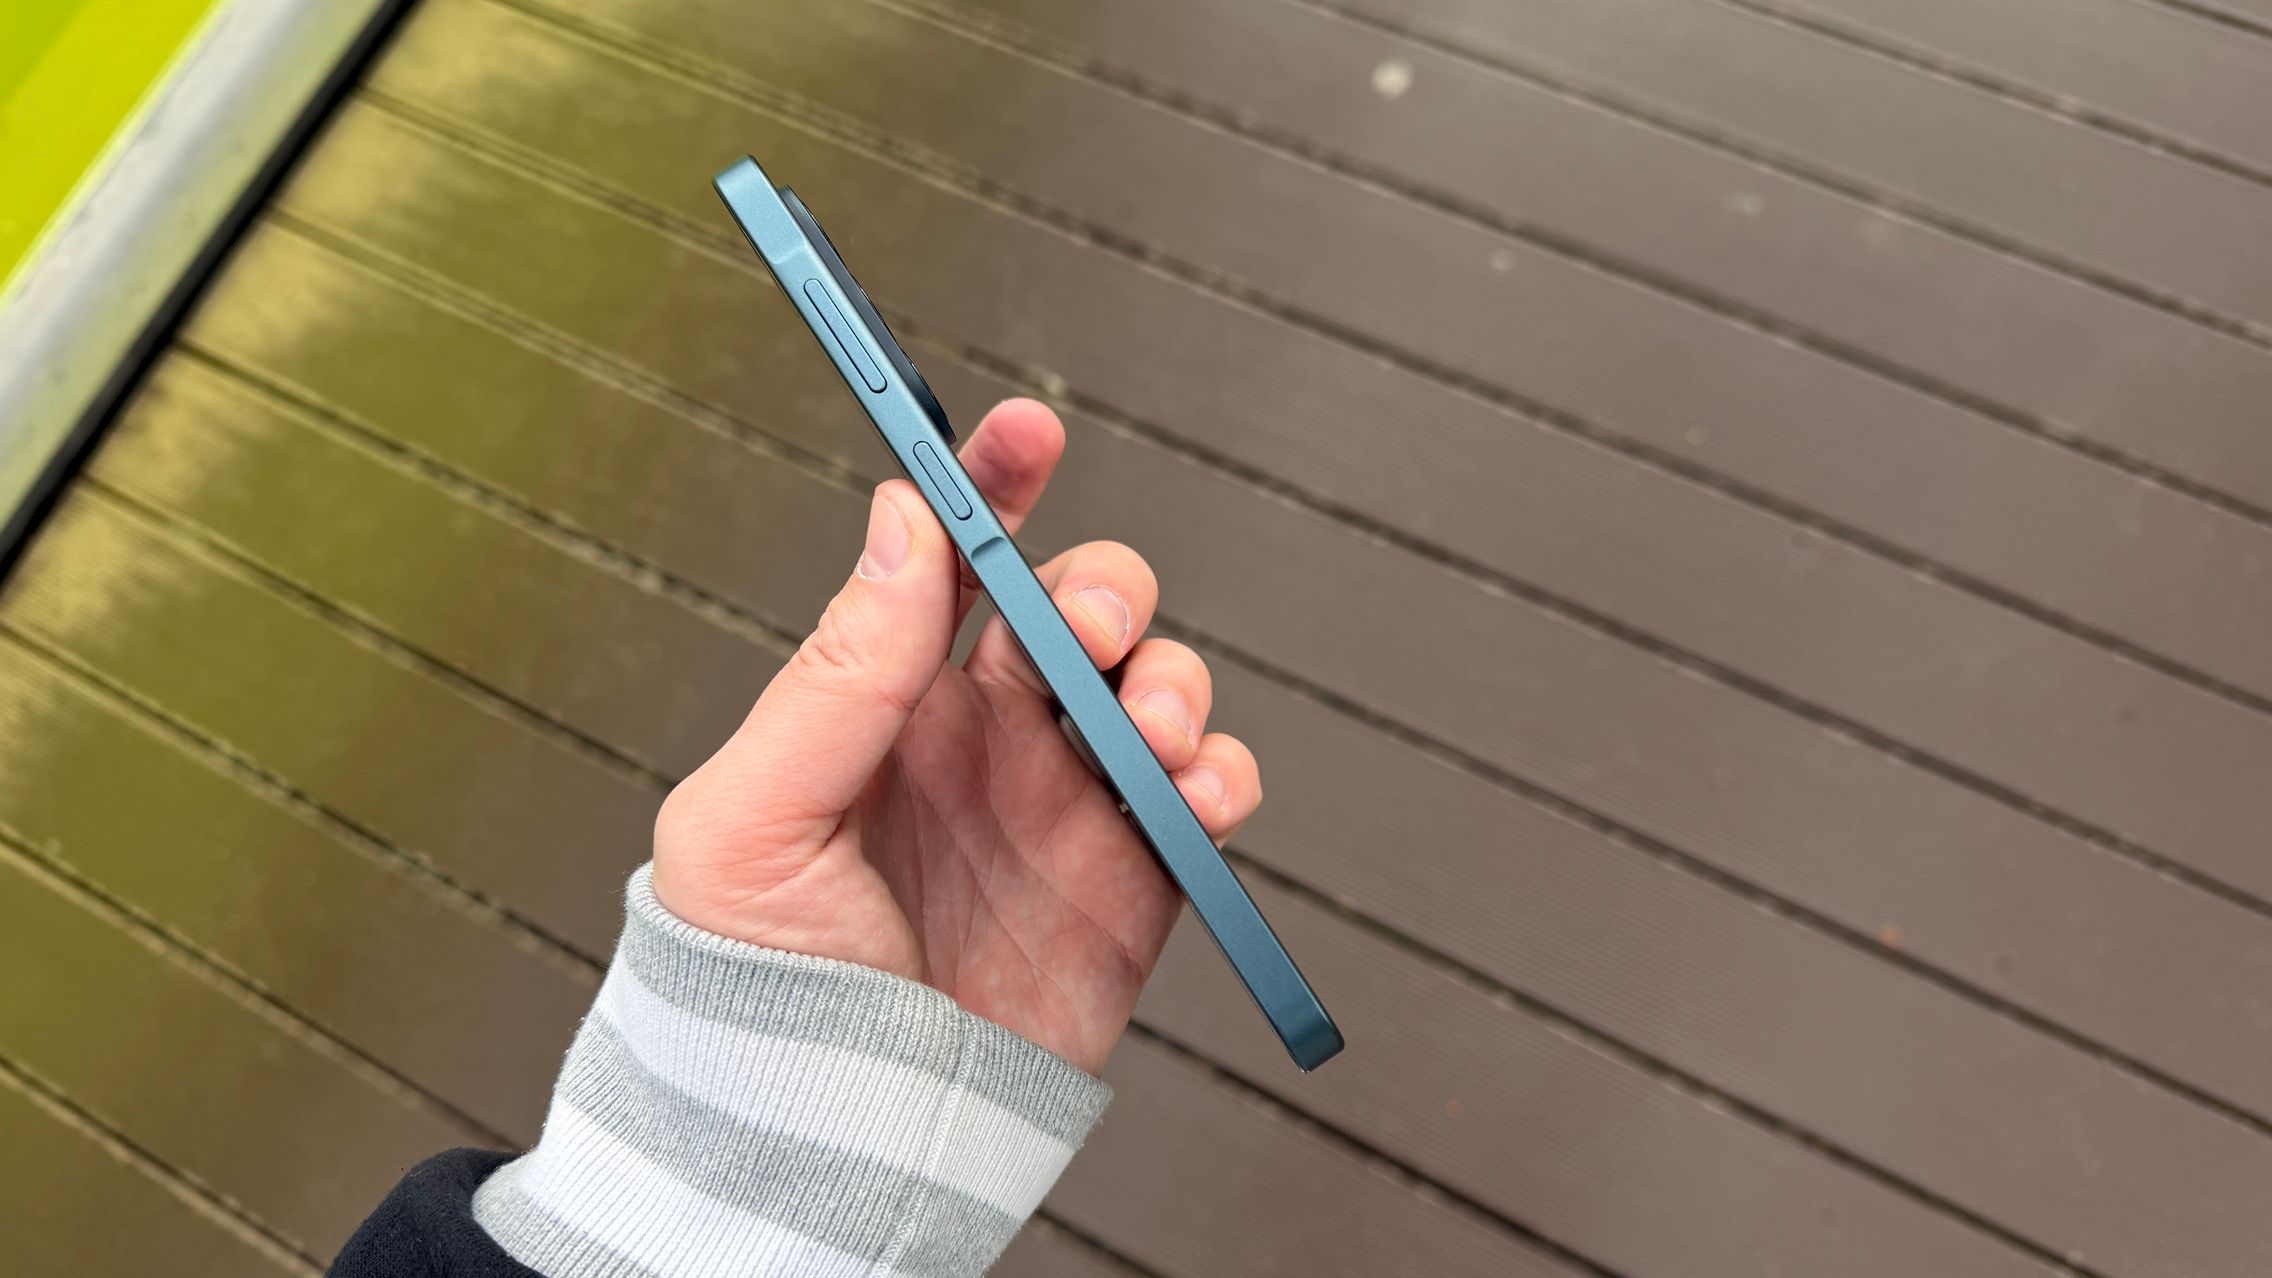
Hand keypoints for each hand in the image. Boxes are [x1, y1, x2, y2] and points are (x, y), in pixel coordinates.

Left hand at [652, 400, 1260, 1073]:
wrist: (827, 1145)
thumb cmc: (752, 993)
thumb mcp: (751, 820)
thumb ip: (835, 674)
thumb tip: (898, 528)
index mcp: (885, 708)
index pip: (950, 567)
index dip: (991, 487)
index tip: (1026, 430)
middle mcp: (983, 744)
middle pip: (1077, 610)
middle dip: (1101, 589)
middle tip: (1083, 630)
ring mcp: (1061, 809)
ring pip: (1153, 687)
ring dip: (1169, 678)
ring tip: (1140, 731)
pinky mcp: (1130, 885)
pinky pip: (1202, 798)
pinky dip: (1221, 776)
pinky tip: (1192, 794)